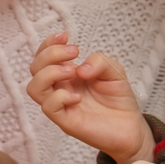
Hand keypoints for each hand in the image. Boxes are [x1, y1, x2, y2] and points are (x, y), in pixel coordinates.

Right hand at [27, 32, 152, 163]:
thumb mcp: (114, 70)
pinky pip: (48, 108)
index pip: (43, 56)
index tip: (65, 36)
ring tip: (72, 72)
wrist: (131, 127)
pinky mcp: (66, 121)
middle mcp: (60, 88)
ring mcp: (61, 105)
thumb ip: (99, 61)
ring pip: (34, 88)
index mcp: (67, 74)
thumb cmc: (119, 98)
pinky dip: (60, 97)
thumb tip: (79, 69)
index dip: (48, 43)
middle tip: (74, 51)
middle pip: (34, 68)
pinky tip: (79, 97)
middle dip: (50, 54)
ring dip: (49, 73)